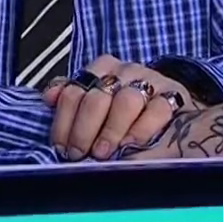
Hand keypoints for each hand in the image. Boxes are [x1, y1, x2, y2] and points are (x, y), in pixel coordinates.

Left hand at [43, 55, 196, 160]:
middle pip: (97, 98)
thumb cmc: (127, 105)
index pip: (74, 92)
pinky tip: (130, 145)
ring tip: (102, 152)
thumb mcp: (98, 97)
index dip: (64, 121)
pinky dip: (141, 129)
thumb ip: (72, 97)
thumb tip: (48, 98)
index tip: (61, 146)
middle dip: (84, 129)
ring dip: (110, 130)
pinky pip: (157, 110)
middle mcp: (124, 71)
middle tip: (79, 153)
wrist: (174, 106)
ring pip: (126, 102)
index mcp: (101, 68)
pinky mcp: (173, 95)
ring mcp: (149, 81)